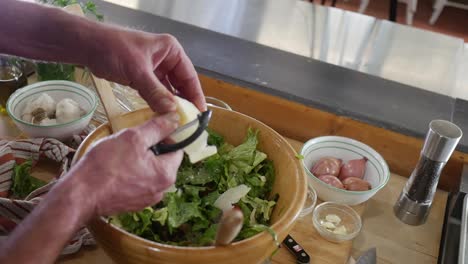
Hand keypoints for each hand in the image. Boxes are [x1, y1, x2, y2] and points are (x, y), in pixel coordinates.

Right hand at [67, 113, 182, 216]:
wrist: (81, 195)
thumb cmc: (106, 165)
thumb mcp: (133, 138)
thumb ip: (157, 128)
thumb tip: (175, 119)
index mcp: (167, 174)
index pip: (177, 148)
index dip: (165, 135)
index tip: (149, 130)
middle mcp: (162, 190)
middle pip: (164, 160)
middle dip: (151, 148)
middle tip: (131, 142)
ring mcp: (148, 199)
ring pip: (151, 171)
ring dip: (140, 160)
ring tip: (121, 155)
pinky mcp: (134, 203)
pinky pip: (139, 182)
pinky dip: (132, 174)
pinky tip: (116, 169)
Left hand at [87, 27, 205, 113]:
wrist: (88, 46)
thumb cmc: (113, 49)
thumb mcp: (137, 71)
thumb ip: (155, 92)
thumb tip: (172, 113)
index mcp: (171, 51)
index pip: (189, 76)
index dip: (196, 95)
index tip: (200, 113)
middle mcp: (166, 59)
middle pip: (181, 84)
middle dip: (184, 102)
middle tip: (190, 122)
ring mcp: (155, 69)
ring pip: (168, 91)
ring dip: (171, 105)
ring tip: (178, 123)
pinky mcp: (144, 78)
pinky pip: (156, 94)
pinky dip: (159, 104)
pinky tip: (163, 117)